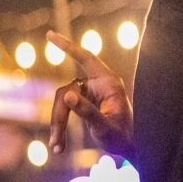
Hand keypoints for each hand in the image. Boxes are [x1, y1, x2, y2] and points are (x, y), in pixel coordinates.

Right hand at [47, 30, 134, 158]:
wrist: (132, 147)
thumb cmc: (124, 137)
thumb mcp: (105, 128)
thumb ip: (88, 112)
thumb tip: (67, 95)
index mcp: (109, 83)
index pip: (86, 58)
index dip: (68, 47)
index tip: (50, 34)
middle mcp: (99, 84)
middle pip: (67, 90)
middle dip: (59, 116)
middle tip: (56, 141)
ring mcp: (91, 93)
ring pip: (63, 101)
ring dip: (58, 125)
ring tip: (57, 147)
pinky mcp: (85, 102)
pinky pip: (66, 109)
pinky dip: (60, 127)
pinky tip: (58, 146)